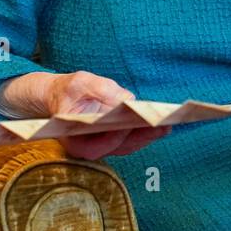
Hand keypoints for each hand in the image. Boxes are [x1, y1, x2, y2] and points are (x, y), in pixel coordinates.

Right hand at [0, 70, 168, 158]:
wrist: (62, 95)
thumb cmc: (68, 90)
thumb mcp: (79, 83)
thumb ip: (101, 90)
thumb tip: (127, 99)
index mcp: (74, 140)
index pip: (97, 146)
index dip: (115, 137)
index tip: (132, 125)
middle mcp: (89, 148)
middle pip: (119, 147)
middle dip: (141, 136)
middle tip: (163, 125)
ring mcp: (103, 145)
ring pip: (129, 145)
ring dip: (149, 135)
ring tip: (168, 123)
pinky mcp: (114, 138)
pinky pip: (132, 139)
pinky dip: (147, 132)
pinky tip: (164, 122)